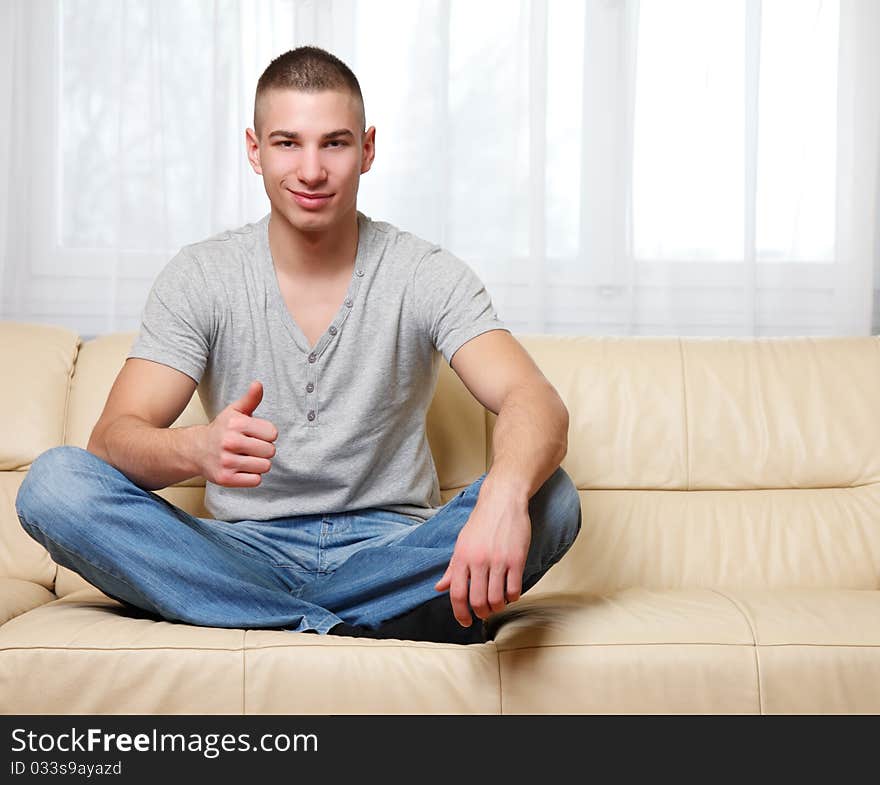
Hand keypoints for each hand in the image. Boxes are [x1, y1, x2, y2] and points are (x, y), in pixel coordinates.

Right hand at [196, 381, 277, 486]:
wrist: (195, 450)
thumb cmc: (221, 430)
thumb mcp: (234, 411)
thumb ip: (250, 399)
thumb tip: (258, 384)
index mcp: (236, 424)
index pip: (272, 433)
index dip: (267, 435)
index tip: (256, 435)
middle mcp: (230, 442)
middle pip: (270, 451)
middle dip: (264, 450)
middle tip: (250, 448)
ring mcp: (227, 461)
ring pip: (264, 466)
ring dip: (259, 464)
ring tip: (246, 458)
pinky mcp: (225, 478)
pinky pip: (256, 480)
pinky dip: (252, 476)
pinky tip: (241, 469)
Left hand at [434, 481, 531, 626]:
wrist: (502, 501)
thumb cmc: (481, 522)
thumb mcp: (462, 543)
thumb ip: (452, 568)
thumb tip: (439, 588)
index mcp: (461, 557)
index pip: (457, 594)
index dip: (460, 613)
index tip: (465, 622)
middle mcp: (478, 561)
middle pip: (478, 601)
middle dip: (481, 613)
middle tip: (484, 613)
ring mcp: (498, 560)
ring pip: (497, 599)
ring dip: (497, 607)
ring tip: (498, 604)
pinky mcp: (516, 559)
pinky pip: (514, 589)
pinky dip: (512, 597)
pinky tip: (511, 593)